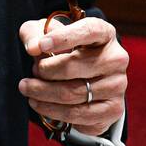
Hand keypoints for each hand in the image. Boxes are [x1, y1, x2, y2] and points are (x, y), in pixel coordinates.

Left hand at [18, 15, 127, 136]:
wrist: (87, 78)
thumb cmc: (65, 51)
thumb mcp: (48, 35)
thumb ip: (35, 34)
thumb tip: (33, 48)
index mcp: (105, 33)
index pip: (90, 31)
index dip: (64, 37)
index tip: (40, 46)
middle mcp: (116, 59)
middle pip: (74, 66)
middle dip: (45, 71)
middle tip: (32, 71)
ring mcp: (117, 86)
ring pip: (73, 94)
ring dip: (43, 93)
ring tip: (28, 88)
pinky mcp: (113, 110)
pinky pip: (78, 115)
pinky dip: (53, 111)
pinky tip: (40, 104)